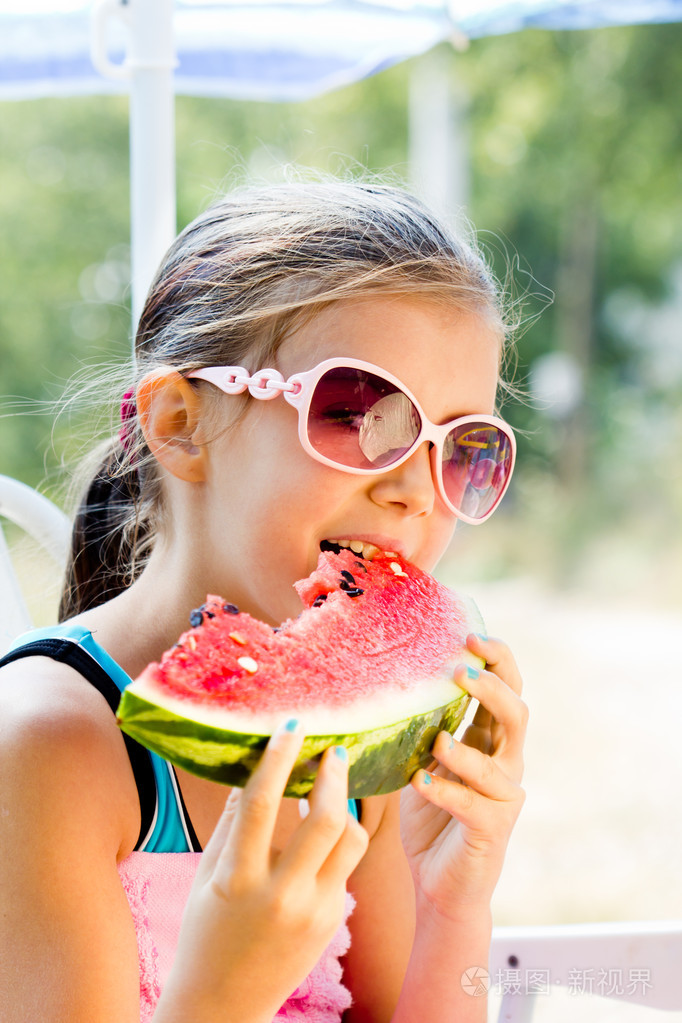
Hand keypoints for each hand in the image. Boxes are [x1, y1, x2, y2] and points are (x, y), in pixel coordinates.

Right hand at [156, 723, 367, 1022]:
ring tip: (334, 782)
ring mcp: (314, 911)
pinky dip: (337, 839)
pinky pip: (345, 865)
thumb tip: (252, 771)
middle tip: (333, 748)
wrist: (223, 1005)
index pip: (263, 803)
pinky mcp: (334, 920)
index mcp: (238, 879)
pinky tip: (324, 827)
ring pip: (352, 840)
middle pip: (325, 820)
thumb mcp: (207, 876)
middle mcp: (282, 895)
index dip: (279, 757)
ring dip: (347, 803)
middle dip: (334, 775)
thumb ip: (232, 824)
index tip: (291, 726)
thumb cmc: (205, 932)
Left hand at [399, 634, 526, 916]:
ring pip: (501, 761)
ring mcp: (504, 797)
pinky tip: (422, 782)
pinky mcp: (493, 828)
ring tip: (437, 740)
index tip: (470, 635)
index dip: (497, 659)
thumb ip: (420, 729)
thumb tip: (387, 683)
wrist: (441, 884)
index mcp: (491, 741)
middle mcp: (506, 764)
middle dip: (493, 686)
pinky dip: (446, 790)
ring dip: (466, 747)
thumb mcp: (424, 763)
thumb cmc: (432, 818)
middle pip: (516, 713)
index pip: (506, 689)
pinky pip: (473, 804)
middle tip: (460, 668)